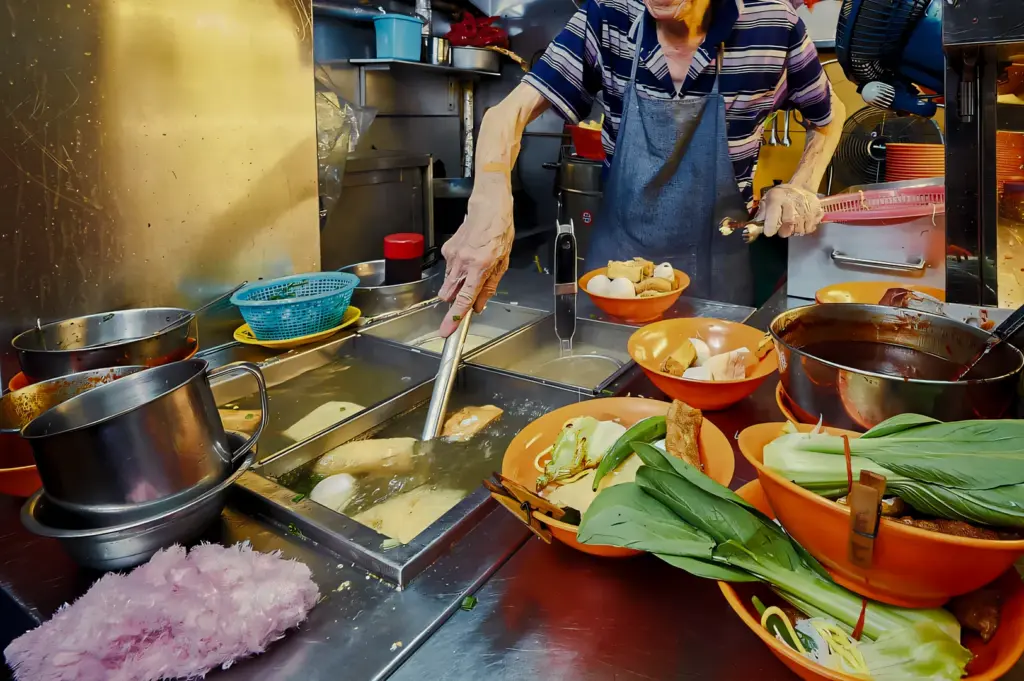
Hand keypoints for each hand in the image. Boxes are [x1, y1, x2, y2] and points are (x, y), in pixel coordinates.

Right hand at [437, 175, 513, 336]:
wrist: (488, 206)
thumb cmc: (500, 231)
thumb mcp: (503, 262)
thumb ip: (489, 287)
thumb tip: (479, 306)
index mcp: (480, 266)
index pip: (464, 298)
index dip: (454, 317)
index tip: (446, 331)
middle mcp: (463, 262)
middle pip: (448, 294)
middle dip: (454, 299)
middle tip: (468, 293)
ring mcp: (452, 255)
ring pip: (448, 282)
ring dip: (457, 283)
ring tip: (473, 267)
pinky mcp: (446, 249)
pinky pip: (449, 269)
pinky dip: (457, 269)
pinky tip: (468, 257)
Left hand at [756, 184, 824, 237]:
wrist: (800, 186)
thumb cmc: (781, 196)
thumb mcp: (767, 199)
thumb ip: (762, 213)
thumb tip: (754, 227)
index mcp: (777, 197)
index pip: (774, 215)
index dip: (771, 226)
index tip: (769, 232)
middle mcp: (792, 201)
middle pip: (788, 225)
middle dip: (783, 231)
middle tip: (782, 229)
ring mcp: (806, 206)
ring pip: (799, 229)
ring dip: (794, 230)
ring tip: (792, 224)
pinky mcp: (816, 211)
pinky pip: (809, 228)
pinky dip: (804, 229)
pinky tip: (801, 222)